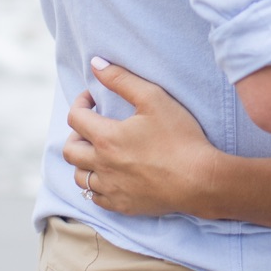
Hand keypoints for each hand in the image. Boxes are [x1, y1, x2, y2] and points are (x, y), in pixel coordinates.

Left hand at [63, 58, 221, 217]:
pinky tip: (111, 176)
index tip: (94, 99)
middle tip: (94, 126)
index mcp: (106, 138)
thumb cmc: (180, 137)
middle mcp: (102, 165)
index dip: (81, 103)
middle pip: (70, 150)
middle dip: (77, 134)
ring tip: (100, 152)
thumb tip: (95, 64)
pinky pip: (96, 198)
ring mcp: (111, 189)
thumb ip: (121, 79)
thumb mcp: (154, 98)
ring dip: (84, 162)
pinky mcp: (122, 205)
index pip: (75, 118)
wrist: (200, 180)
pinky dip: (97, 185)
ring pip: (79, 177)